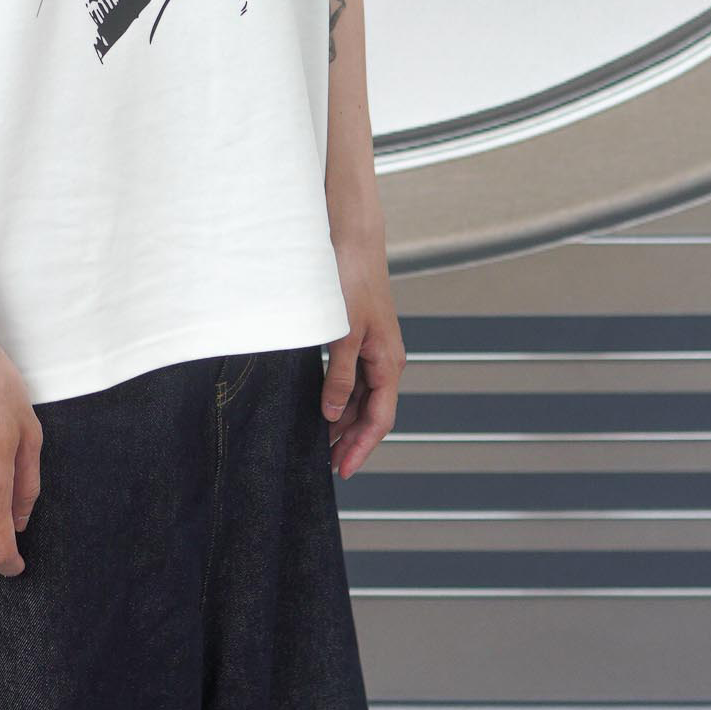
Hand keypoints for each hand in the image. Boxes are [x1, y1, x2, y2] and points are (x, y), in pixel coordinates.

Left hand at [321, 239, 405, 479]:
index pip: (379, 419)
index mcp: (388, 363)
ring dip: (344, 421)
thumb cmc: (350, 279)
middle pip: (371, 413)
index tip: (342, 471)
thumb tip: (333, 413)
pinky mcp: (359, 336)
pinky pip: (352, 377)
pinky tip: (322, 405)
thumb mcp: (342, 333)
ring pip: (362, 397)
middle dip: (351, 441)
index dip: (360, 448)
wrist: (351, 238)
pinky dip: (339, 397)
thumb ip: (339, 376)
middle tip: (326, 465)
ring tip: (322, 443)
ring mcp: (373, 348)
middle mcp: (385, 360)